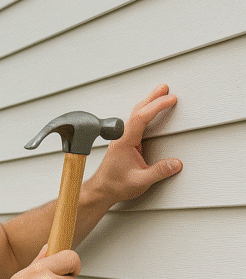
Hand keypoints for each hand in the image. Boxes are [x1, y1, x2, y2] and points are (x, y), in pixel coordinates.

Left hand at [92, 84, 181, 203]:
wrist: (101, 190)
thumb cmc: (116, 185)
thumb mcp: (140, 182)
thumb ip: (158, 172)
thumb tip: (177, 163)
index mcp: (124, 142)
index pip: (141, 118)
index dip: (156, 106)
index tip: (170, 99)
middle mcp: (122, 136)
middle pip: (137, 111)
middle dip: (152, 98)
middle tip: (165, 88)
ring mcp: (122, 138)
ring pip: (136, 114)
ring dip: (148, 103)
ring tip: (161, 93)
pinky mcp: (125, 141)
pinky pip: (136, 121)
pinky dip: (145, 111)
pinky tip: (151, 110)